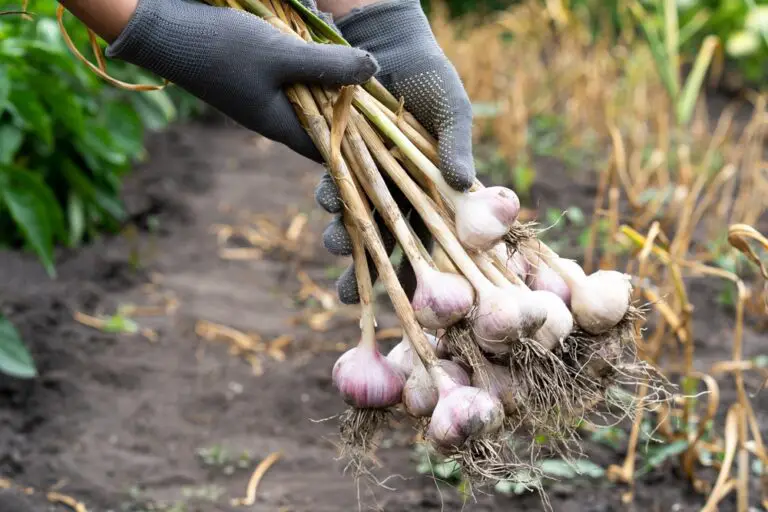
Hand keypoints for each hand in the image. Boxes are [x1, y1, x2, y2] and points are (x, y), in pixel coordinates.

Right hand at [105, 0, 378, 161]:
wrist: (161, 27)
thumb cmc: (221, 46)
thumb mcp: (282, 54)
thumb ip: (329, 65)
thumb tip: (375, 69)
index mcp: (281, 126)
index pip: (331, 148)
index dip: (361, 142)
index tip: (392, 131)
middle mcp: (274, 118)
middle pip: (325, 121)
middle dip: (353, 108)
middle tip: (384, 92)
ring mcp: (263, 97)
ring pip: (311, 97)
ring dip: (332, 82)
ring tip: (361, 66)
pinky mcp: (255, 76)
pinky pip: (293, 77)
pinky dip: (311, 66)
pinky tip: (324, 47)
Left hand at [315, 0, 475, 303]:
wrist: (388, 45)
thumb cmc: (431, 76)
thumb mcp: (452, 109)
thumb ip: (457, 146)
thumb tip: (466, 183)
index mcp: (438, 191)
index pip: (432, 242)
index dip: (420, 275)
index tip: (408, 305)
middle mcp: (404, 192)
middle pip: (388, 244)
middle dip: (367, 273)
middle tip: (348, 297)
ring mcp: (372, 179)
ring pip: (358, 221)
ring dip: (345, 236)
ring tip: (335, 242)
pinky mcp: (344, 161)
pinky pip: (336, 188)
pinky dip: (331, 197)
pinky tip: (327, 200)